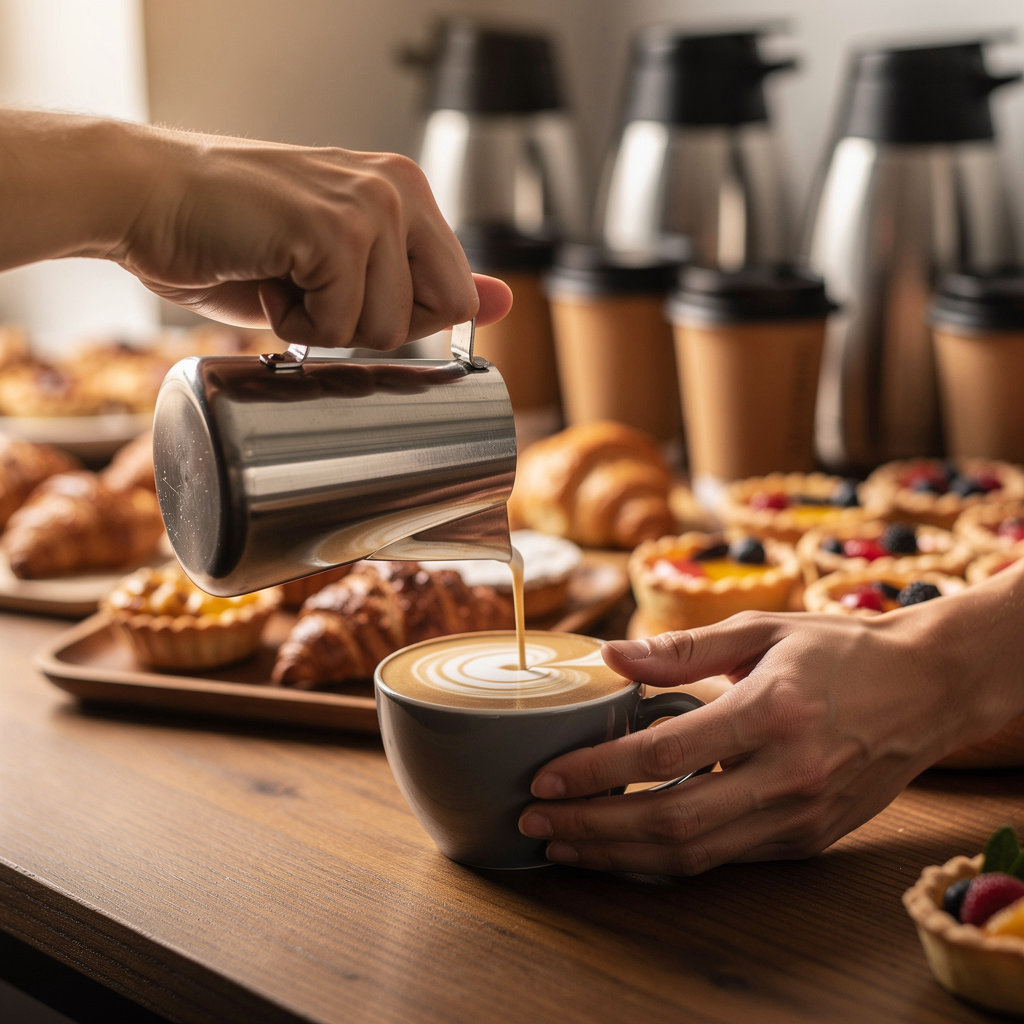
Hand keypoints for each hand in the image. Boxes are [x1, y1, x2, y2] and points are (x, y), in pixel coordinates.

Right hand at [119, 129, 511, 348]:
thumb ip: (422, 284)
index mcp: (406, 192)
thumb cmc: (236, 235)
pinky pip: (342, 324)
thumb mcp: (343, 266)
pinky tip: (266, 275)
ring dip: (326, 324)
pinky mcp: (333, 229)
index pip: (458, 294)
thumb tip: (502, 304)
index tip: (349, 298)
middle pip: (440, 315)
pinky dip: (295, 323)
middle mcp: (399, 189)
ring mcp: (370, 205)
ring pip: (388, 329)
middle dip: (376, 327)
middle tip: (316, 290)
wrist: (145, 198)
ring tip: (282, 275)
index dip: (405, 319)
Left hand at [518, 572, 1023, 874]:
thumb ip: (681, 649)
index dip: (597, 774)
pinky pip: (726, 859)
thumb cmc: (839, 650)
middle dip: (592, 830)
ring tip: (565, 846)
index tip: (546, 780)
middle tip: (535, 824)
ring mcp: (800, 817)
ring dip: (620, 856)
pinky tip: (625, 848)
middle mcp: (787, 775)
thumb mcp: (761, 630)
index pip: (663, 757)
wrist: (928, 689)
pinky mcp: (808, 839)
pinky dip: (668, 860)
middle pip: (670, 823)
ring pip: (695, 855)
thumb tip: (609, 655)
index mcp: (770, 712)